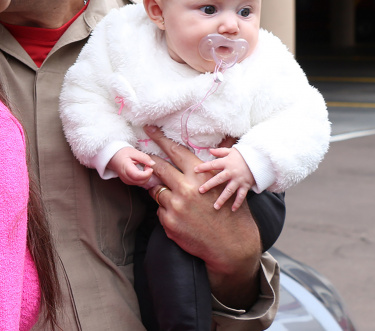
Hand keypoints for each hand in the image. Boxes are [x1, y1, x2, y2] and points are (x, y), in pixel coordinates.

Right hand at [109, 147, 154, 186]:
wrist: (113, 157)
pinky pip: (138, 183)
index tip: (150, 167)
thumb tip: (152, 163)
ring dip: (146, 177)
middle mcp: (125, 176)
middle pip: (140, 181)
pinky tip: (141, 172)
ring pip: (140, 183)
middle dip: (148, 175)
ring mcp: (126, 180)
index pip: (137, 176)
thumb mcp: (133, 152)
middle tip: (147, 166)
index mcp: (125, 167)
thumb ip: (144, 157)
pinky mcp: (128, 182)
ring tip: (144, 168)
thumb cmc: (122, 154)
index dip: (146, 173)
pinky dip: (143, 178)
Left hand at [144, 126, 260, 308]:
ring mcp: (175, 207)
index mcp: (200, 176)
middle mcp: (185, 189)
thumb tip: (210, 146)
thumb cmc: (231, 214)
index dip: (160, 138)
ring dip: (159, 189)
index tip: (148, 129)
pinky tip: (179, 215)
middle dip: (149, 160)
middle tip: (141, 154)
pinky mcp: (169, 223)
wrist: (233, 246)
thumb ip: (209, 169)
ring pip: (156, 190)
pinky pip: (160, 209)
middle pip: (158, 167)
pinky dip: (166, 210)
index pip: (175, 151)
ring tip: (169, 193)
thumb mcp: (224, 186)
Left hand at [195, 147, 255, 210]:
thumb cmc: (244, 155)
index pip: (213, 164)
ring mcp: (239, 180)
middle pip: (219, 179)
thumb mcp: (232, 151)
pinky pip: (241, 196)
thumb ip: (220, 152)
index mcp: (227, 163)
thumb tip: (210, 150)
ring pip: (229, 190)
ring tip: (215, 207)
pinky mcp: (246, 185)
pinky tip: (233, 210)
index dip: (204, 167)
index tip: (195, 170)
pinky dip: (237, 203)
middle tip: (200, 191)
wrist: (260, 159)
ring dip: (222, 199)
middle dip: (209, 185)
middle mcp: (232, 172)